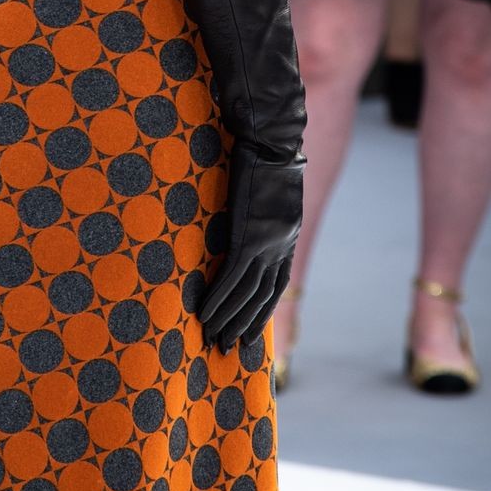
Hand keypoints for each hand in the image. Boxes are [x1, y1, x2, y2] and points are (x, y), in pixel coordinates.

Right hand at [196, 145, 302, 351]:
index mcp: (286, 237)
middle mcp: (280, 247)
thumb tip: (248, 215)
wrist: (272, 141)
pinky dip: (218, 299)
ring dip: (228, 319)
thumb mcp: (272, 191)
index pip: (276, 286)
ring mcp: (266, 244)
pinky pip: (231, 278)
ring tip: (212, 338)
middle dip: (244, 325)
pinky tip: (203, 314)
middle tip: (227, 349)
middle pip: (262, 298)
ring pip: (246, 294)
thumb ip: (263, 210)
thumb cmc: (268, 156)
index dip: (262, 312)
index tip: (251, 334)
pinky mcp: (248, 237)